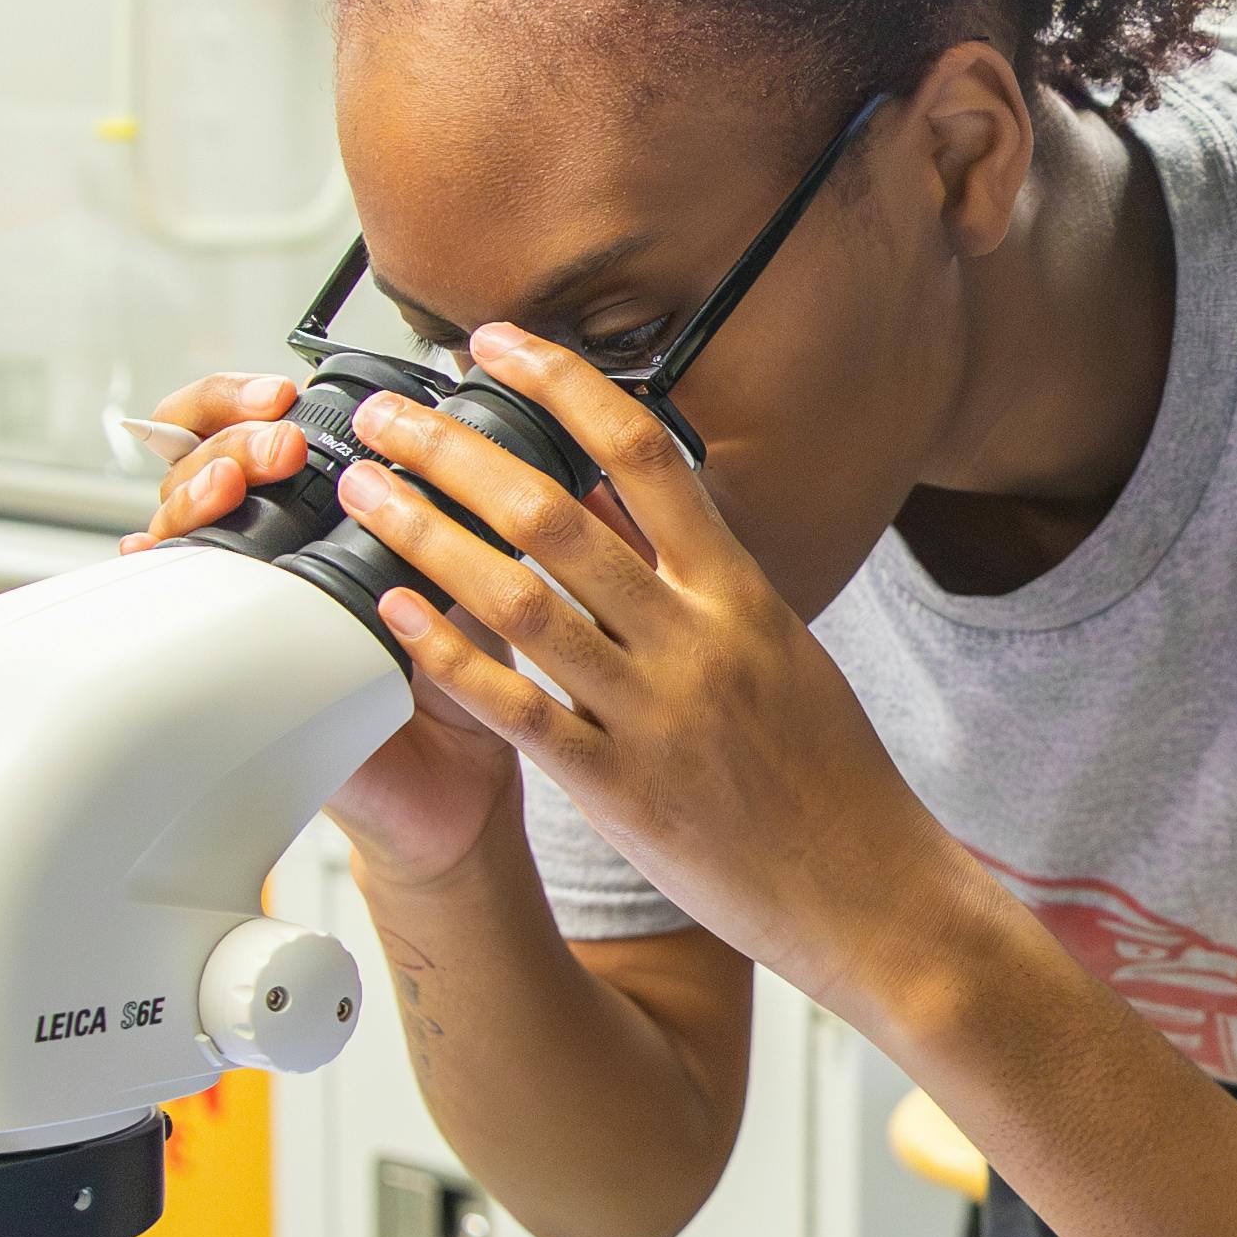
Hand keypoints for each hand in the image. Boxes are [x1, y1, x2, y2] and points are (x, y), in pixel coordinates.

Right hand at [122, 370, 523, 886]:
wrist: (458, 774)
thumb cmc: (459, 666)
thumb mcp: (468, 567)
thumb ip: (454, 505)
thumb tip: (462, 431)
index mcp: (317, 509)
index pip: (242, 424)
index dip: (240, 398)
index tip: (285, 393)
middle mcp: (267, 547)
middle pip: (196, 460)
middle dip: (227, 436)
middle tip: (279, 445)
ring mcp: (236, 602)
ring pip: (177, 522)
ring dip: (198, 489)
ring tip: (239, 482)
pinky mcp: (222, 665)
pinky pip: (168, 614)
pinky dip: (154, 575)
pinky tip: (151, 554)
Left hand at [326, 326, 987, 1015]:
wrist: (872, 892)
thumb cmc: (827, 774)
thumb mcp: (780, 648)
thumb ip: (699, 576)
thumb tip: (614, 494)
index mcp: (742, 593)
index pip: (645, 454)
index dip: (563, 385)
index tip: (497, 344)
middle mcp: (697, 640)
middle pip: (557, 513)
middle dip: (456, 449)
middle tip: (389, 412)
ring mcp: (656, 714)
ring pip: (518, 601)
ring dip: (426, 535)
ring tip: (364, 493)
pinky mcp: (619, 790)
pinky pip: (514, 710)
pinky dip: (444, 654)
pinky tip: (389, 612)